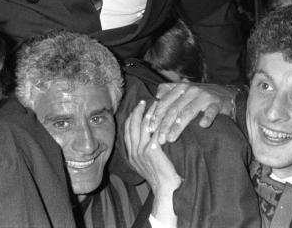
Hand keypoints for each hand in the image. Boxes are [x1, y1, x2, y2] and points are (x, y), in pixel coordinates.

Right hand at [125, 100, 180, 226]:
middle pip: (132, 125)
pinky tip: (164, 115)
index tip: (136, 108)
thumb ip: (142, 152)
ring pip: (143, 126)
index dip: (131, 118)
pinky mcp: (152, 151)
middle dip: (137, 111)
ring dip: (149, 113)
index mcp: (131, 154)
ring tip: (155, 104)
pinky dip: (158, 122)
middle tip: (143, 102)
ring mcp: (141, 151)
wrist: (165, 188)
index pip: (127, 131)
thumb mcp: (144, 165)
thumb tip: (145, 140)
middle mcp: (134, 151)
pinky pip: (154, 132)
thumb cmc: (159, 177)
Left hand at [147, 82, 236, 143]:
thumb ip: (169, 92)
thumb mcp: (185, 91)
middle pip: (174, 109)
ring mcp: (204, 96)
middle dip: (164, 125)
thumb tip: (155, 97)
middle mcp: (191, 90)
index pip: (165, 102)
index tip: (149, 129)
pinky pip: (211, 111)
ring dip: (179, 126)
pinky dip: (207, 118)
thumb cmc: (201, 96)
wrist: (227, 94)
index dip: (156, 115)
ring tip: (171, 138)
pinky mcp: (217, 103)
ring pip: (189, 111)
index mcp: (181, 88)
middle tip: (159, 139)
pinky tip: (202, 126)